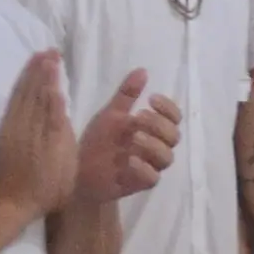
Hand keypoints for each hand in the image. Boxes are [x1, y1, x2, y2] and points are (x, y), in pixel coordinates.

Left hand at [0, 53, 82, 218]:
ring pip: (22, 95)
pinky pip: (13, 106)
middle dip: (40, 69)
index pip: (47, 93)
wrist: (15, 202)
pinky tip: (23, 86)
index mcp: (45, 127)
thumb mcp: (63, 157)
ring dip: (28, 76)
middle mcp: (28, 123)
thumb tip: (56, 95)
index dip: (50, 74)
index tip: (53, 56)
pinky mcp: (6, 135)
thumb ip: (60, 124)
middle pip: (33, 90)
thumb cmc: (48, 187)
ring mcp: (14, 128)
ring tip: (35, 60)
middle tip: (47, 51)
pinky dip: (19, 92)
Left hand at [73, 71, 177, 205]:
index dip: (168, 108)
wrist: (79, 170)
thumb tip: (143, 70)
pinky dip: (144, 168)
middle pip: (174, 136)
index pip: (174, 117)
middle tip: (140, 117)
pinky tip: (129, 160)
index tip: (152, 99)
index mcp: (152, 129)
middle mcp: (156, 147)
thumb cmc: (98, 141)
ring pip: (167, 157)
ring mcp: (150, 166)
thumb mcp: (110, 114)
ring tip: (134, 137)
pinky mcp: (141, 183)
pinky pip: (152, 178)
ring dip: (153, 145)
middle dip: (160, 125)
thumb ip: (127, 95)